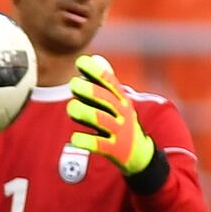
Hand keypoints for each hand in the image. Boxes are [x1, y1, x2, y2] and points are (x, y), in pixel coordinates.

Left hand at [66, 54, 155, 174]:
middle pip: (106, 100)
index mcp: (121, 100)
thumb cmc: (120, 122)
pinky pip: (100, 145)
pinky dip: (87, 141)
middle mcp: (122, 113)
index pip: (109, 82)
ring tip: (71, 108)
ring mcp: (119, 132)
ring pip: (103, 120)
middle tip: (73, 84)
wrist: (139, 154)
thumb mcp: (117, 101)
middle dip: (91, 91)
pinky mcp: (115, 150)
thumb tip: (95, 57)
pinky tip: (74, 138)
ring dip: (86, 113)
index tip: (81, 61)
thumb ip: (105, 81)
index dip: (96, 71)